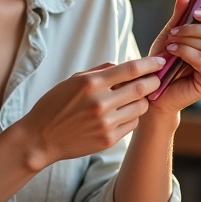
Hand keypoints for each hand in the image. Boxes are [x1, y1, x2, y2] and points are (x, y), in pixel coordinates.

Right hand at [20, 57, 166, 170]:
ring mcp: (105, 123)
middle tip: (157, 78)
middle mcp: (100, 102)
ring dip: (143, 100)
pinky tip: (124, 113)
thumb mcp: (73, 80)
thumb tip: (123, 64)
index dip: (149, 63)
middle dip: (154, 81)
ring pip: (140, 108)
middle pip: (141, 88)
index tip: (160, 61)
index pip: (130, 69)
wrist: (40, 138)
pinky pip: (132, 124)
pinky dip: (132, 116)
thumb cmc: (55, 105)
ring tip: (137, 97)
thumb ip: (100, 71)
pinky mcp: (108, 140)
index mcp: (91, 83)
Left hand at [146, 0, 200, 113]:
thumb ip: (180, 16)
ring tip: (171, 42)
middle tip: (174, 31)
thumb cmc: (165, 61)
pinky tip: (171, 51)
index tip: (194, 13)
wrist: (155, 89)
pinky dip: (185, 51)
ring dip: (188, 39)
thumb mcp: (171, 34)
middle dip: (194, 27)